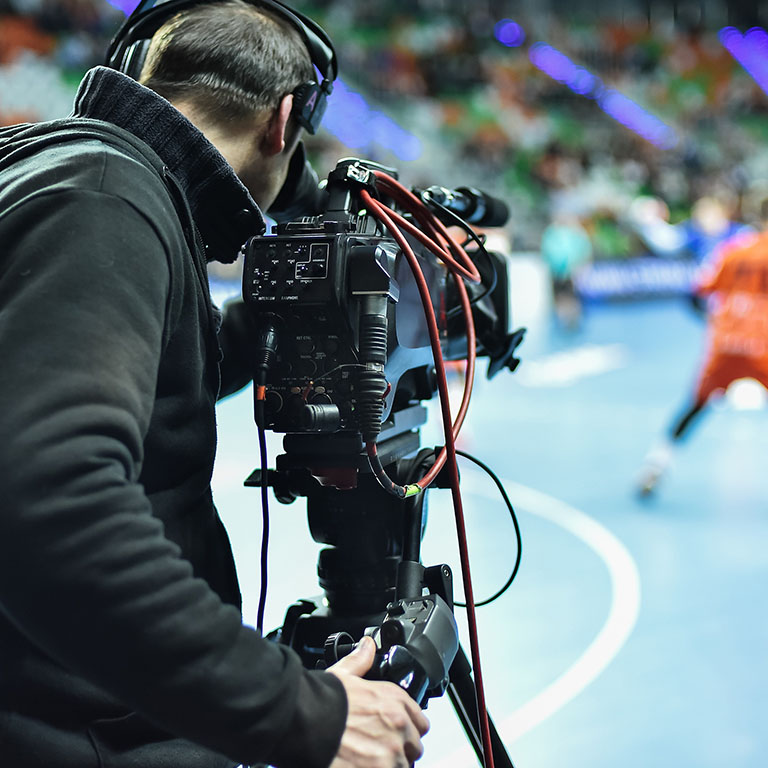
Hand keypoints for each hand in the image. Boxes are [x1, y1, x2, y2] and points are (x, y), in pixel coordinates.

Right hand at [327, 636, 429, 767]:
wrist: (304, 724)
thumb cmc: (321, 701)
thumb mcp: (342, 675)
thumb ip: (360, 661)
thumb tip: (367, 646)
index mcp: (394, 698)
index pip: (420, 721)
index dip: (408, 729)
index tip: (395, 733)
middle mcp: (399, 724)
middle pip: (414, 747)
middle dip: (400, 749)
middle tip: (378, 748)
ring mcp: (392, 751)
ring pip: (404, 765)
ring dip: (390, 764)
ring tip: (368, 758)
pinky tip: (363, 764)